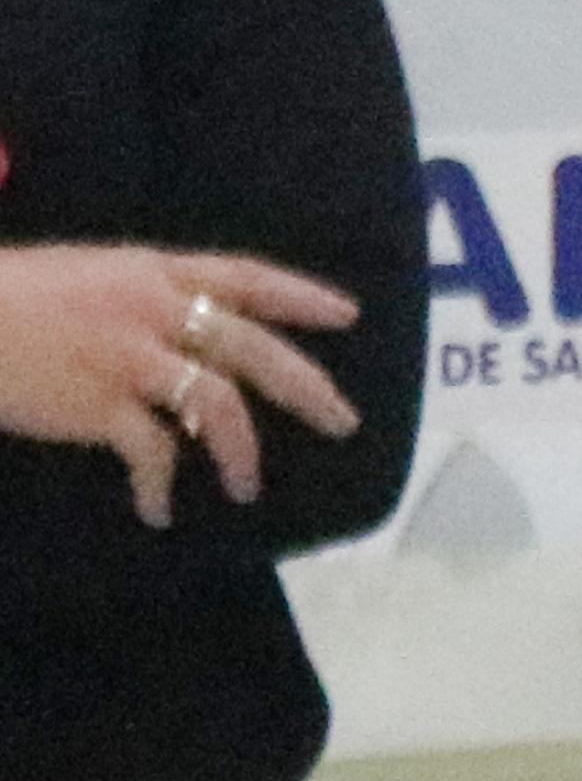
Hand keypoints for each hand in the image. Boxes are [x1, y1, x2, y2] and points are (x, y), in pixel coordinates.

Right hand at [0, 236, 364, 527]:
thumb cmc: (5, 296)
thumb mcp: (82, 275)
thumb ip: (139, 298)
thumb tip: (181, 332)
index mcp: (148, 270)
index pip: (245, 276)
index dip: (300, 296)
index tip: (348, 315)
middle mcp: (151, 309)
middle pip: (253, 348)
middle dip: (307, 388)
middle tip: (343, 423)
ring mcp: (130, 357)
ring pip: (220, 406)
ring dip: (242, 453)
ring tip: (246, 487)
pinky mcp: (100, 405)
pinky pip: (154, 453)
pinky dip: (160, 486)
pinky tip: (158, 510)